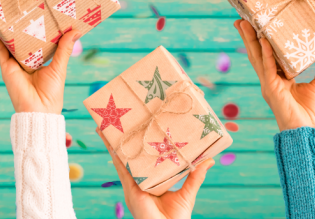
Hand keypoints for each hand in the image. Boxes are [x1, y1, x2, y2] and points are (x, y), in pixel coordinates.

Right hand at [0, 13, 80, 113]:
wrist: (40, 110)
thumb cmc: (52, 92)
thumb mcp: (59, 66)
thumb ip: (65, 48)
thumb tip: (76, 30)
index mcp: (39, 58)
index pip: (36, 38)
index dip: (36, 25)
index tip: (37, 9)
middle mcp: (25, 58)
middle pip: (19, 36)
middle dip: (16, 22)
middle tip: (13, 2)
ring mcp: (14, 61)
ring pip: (6, 38)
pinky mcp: (6, 65)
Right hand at [97, 127, 213, 218]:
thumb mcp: (187, 192)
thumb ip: (196, 176)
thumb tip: (210, 160)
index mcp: (151, 181)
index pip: (145, 159)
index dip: (141, 145)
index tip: (140, 128)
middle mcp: (139, 181)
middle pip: (129, 156)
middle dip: (122, 141)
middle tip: (117, 122)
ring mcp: (132, 184)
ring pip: (120, 159)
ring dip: (112, 144)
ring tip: (104, 127)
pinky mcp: (129, 188)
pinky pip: (120, 168)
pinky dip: (113, 155)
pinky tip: (109, 142)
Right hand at [234, 20, 314, 131]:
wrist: (307, 133)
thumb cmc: (311, 112)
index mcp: (277, 77)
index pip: (266, 55)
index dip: (260, 40)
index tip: (257, 25)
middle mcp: (269, 78)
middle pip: (256, 53)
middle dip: (248, 37)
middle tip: (241, 20)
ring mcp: (267, 83)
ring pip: (256, 57)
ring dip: (249, 40)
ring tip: (244, 24)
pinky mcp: (271, 88)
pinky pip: (268, 68)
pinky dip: (266, 54)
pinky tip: (264, 41)